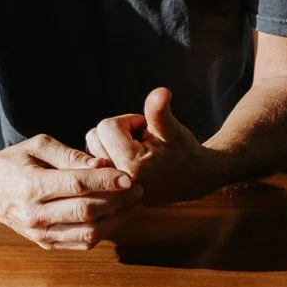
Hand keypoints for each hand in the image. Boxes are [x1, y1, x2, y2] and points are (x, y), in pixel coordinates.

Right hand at [0, 134, 143, 250]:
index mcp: (32, 185)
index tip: (129, 177)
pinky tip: (116, 217)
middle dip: (118, 201)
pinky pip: (79, 243)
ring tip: (133, 205)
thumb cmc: (15, 160)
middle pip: (86, 211)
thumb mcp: (38, 145)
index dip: (106, 182)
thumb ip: (70, 155)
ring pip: (87, 233)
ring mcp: (38, 232)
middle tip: (139, 189)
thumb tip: (101, 164)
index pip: (77, 186)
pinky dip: (102, 232)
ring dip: (116, 220)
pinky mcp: (44, 243)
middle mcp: (35, 214)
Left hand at [85, 87, 223, 205]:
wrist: (194, 179)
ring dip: (110, 144)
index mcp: (131, 166)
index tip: (147, 130)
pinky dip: (106, 156)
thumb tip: (161, 92)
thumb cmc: (183, 150)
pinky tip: (126, 161)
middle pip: (95, 137)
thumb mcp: (172, 129)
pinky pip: (94, 163)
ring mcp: (112, 190)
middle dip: (117, 132)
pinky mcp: (110, 193)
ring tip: (136, 151)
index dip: (128, 121)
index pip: (107, 126)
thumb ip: (159, 111)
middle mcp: (117, 181)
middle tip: (142, 141)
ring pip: (91, 149)